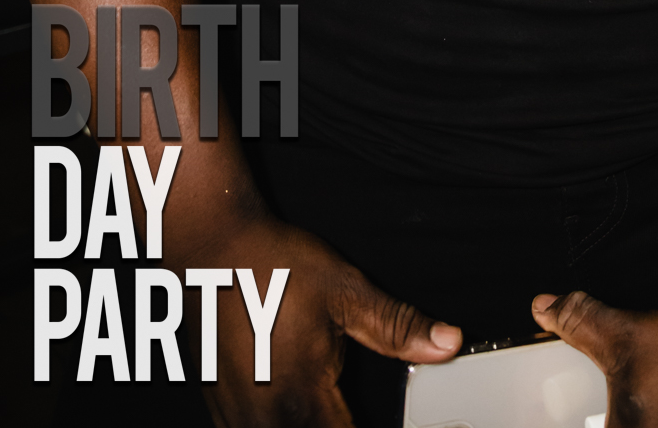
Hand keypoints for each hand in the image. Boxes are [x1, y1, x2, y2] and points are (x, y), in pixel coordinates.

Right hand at [191, 215, 459, 426]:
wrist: (210, 248)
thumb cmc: (274, 264)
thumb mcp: (345, 290)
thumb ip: (398, 326)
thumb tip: (447, 343)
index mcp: (302, 398)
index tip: (397, 423)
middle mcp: (265, 422)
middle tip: (352, 409)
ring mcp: (237, 422)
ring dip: (318, 427)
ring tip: (335, 408)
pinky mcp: (221, 414)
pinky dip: (284, 426)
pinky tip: (301, 410)